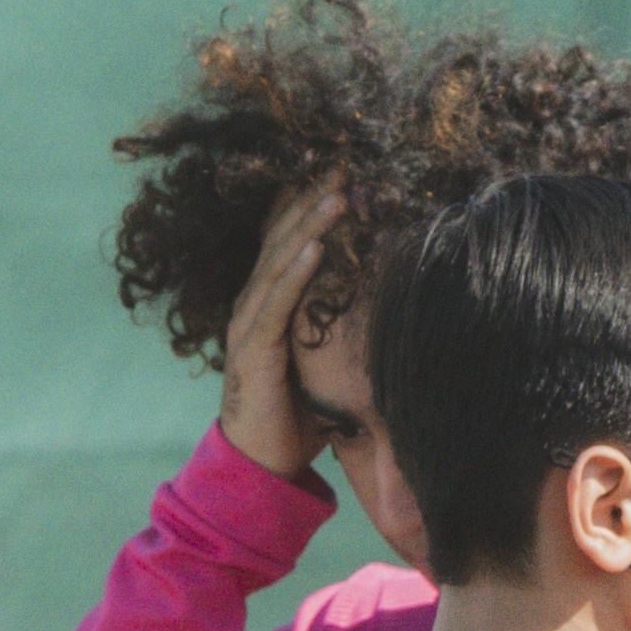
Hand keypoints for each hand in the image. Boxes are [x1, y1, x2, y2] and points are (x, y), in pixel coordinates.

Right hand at [214, 179, 352, 480]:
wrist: (260, 464)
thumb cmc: (295, 414)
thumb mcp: (321, 359)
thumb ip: (336, 328)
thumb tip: (382, 308)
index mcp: (268, 302)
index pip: (286, 240)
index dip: (308, 204)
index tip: (340, 172)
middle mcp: (253, 303)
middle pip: (282, 238)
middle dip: (312, 201)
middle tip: (343, 166)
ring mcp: (249, 323)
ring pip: (279, 262)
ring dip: (308, 225)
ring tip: (337, 195)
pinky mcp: (252, 348)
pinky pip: (275, 302)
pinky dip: (295, 272)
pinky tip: (313, 246)